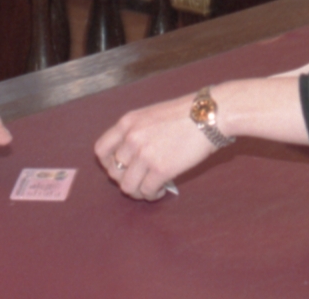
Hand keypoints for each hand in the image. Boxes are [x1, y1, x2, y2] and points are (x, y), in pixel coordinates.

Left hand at [95, 92, 218, 200]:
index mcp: (127, 123)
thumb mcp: (150, 115)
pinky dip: (153, 194)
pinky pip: (147, 191)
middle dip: (125, 180)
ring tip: (150, 189)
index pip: (101, 150)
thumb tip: (131, 158)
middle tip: (139, 181)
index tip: (120, 168)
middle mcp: (131, 138)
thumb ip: (136, 132)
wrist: (208, 115)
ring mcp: (144, 154)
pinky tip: (163, 189)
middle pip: (113, 172)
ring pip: (128, 186)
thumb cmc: (185, 114)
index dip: (107, 164)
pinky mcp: (160, 169)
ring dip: (138, 192)